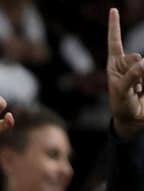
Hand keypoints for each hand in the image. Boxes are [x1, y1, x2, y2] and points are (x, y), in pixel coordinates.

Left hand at [107, 7, 143, 138]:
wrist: (133, 117)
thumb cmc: (122, 105)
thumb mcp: (121, 92)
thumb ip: (131, 76)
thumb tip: (143, 61)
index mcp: (115, 64)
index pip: (115, 42)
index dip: (114, 26)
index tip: (113, 10)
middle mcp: (128, 63)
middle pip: (136, 57)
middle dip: (136, 72)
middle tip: (133, 88)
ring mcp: (140, 68)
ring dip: (143, 80)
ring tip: (139, 90)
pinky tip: (142, 90)